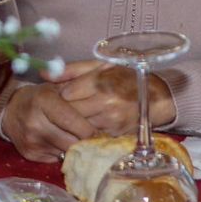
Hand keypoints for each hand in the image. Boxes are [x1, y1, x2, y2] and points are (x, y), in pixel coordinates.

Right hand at [1, 83, 98, 162]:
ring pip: (65, 151)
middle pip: (70, 139)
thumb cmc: (43, 95)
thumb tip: (105, 80)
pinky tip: (67, 143)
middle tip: (97, 138)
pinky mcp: (30, 154)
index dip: (88, 128)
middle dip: (86, 140)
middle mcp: (35, 122)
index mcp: (43, 101)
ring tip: (83, 140)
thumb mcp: (58, 84)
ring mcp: (31, 140)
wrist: (11, 110)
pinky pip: (56, 157)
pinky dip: (64, 152)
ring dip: (77, 148)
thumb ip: (80, 84)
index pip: (70, 120)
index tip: (100, 130)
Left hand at [49, 59, 177, 134]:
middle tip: (68, 107)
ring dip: (74, 123)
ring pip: (77, 126)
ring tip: (79, 115)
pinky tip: (90, 125)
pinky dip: (86, 132)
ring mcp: (110, 120)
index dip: (63, 95)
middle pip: (69, 112)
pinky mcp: (114, 134)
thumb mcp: (102, 66)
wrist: (158, 97)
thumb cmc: (127, 78)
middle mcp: (104, 102)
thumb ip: (71, 69)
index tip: (67, 94)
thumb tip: (42, 73)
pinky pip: (90, 135)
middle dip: (66, 111)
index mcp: (100, 81)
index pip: (65, 94)